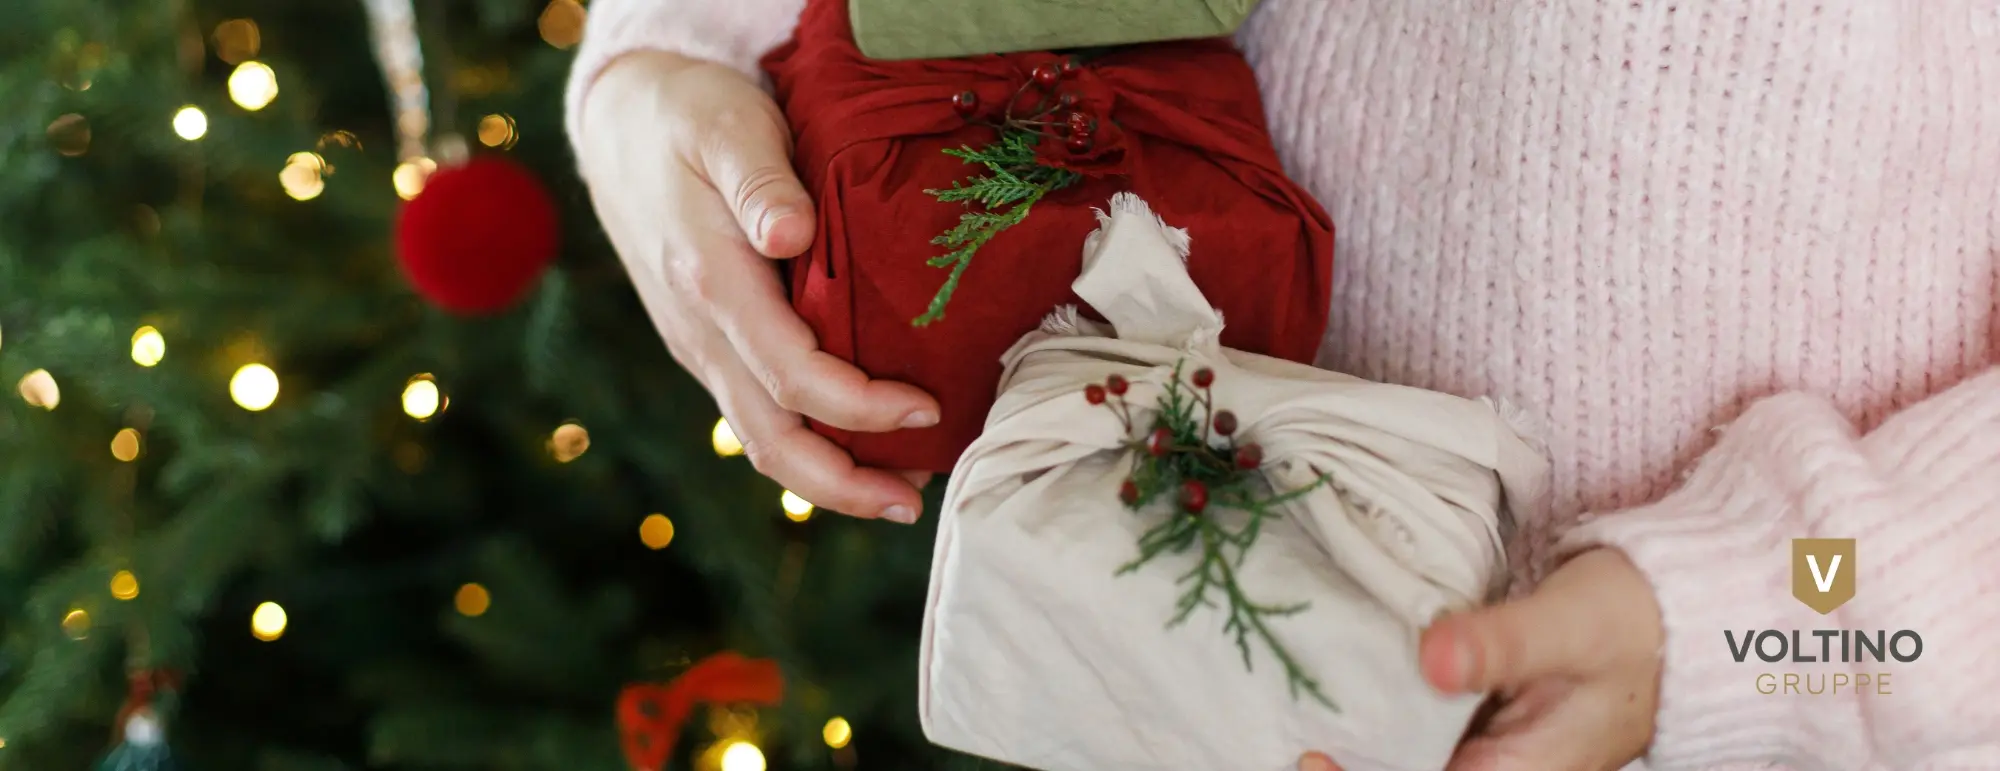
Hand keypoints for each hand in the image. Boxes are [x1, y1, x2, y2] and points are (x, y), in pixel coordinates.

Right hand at [577, 52, 938, 521]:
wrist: (620, 120)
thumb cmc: (688, 114)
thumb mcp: (727, 124)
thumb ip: (760, 179)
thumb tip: (791, 234)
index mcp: (711, 283)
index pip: (792, 374)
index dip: (860, 407)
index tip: (925, 408)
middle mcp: (701, 332)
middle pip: (771, 439)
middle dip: (844, 485)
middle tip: (916, 503)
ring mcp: (701, 347)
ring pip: (762, 440)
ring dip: (830, 479)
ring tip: (902, 491)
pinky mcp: (710, 347)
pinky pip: (758, 415)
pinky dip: (811, 444)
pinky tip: (861, 446)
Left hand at [1298, 548, 1661, 770]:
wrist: (1683, 611)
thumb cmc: (1637, 619)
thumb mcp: (1570, 623)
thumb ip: (1503, 643)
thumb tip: (1433, 659)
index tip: (1313, 754)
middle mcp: (1503, 769)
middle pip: (1409, 769)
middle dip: (1354, 754)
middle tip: (1298, 722)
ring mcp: (1491, 746)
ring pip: (1407, 751)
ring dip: (1362, 732)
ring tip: (1305, 698)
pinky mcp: (1481, 717)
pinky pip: (1419, 724)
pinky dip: (1382, 706)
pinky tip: (1345, 675)